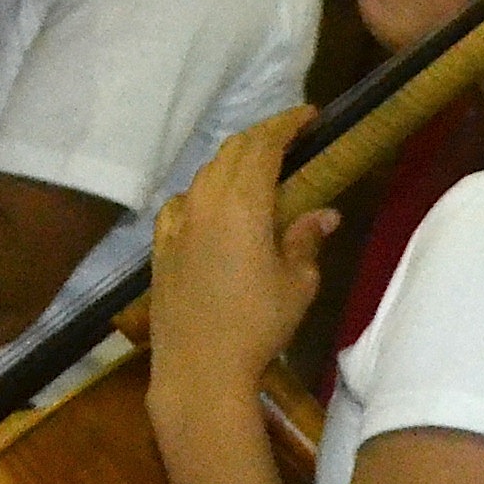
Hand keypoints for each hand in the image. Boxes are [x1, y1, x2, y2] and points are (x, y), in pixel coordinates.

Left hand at [145, 111, 334, 419]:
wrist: (199, 367)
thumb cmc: (258, 325)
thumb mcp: (297, 284)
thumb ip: (306, 241)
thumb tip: (324, 214)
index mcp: (242, 204)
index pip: (263, 146)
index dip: (286, 124)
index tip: (309, 116)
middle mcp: (204, 204)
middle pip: (231, 152)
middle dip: (261, 136)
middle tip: (289, 136)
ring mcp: (176, 224)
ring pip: (204, 174)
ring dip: (231, 161)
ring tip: (256, 166)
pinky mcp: (159, 248)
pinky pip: (179, 204)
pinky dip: (201, 191)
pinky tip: (210, 203)